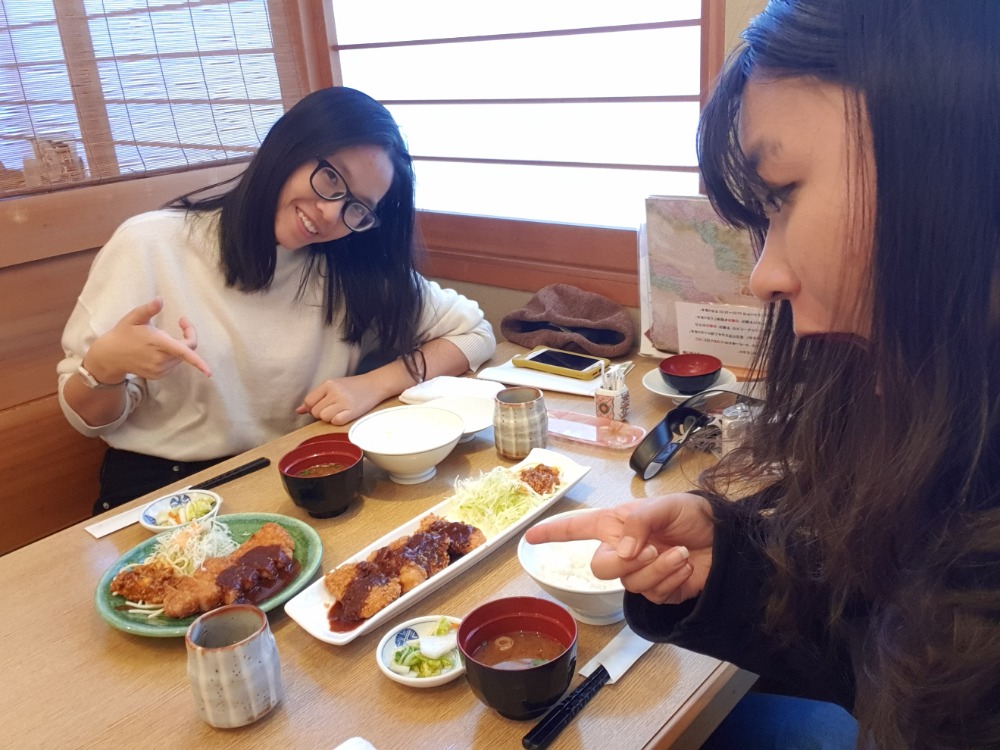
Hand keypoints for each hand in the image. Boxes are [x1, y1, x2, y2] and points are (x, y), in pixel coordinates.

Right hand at [85, 297, 211, 381]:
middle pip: (187, 351)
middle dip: (188, 336)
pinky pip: (174, 364)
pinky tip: (158, 350)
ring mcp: (159, 370)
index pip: (183, 352)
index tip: (209, 372)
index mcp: (158, 344)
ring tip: (164, 337)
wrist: (110, 356)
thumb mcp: (133, 317)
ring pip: (181, 358)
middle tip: (181, 322)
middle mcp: (160, 360)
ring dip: (180, 347)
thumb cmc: (123, 333)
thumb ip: (148, 309)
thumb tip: (160, 299)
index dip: (198, 362)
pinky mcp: (158, 375)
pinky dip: (173, 356)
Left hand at [296, 374, 383, 424]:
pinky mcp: (353, 411)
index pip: (309, 401)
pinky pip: (336, 422)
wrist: (374, 385)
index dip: (313, 407)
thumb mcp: (332, 387)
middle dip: (322, 413)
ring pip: (325, 418)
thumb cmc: (351, 387)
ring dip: (330, 418)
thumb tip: (298, 410)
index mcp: (328, 384)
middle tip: (333, 408)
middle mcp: (335, 392)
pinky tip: (345, 415)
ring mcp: (344, 401)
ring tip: (339, 411)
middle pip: (316, 412)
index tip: (322, 406)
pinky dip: (338, 421)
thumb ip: (315, 397)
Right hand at [523, 493, 714, 604]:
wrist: (726, 541)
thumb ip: (638, 522)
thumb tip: (622, 552)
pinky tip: (684, 566)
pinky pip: (652, 593)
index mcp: (616, 524)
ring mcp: (639, 573)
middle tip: (648, 550)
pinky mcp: (658, 591)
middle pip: (600, 567)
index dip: (553, 533)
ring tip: (680, 553)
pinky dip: (670, 578)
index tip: (530, 537)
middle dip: (622, 562)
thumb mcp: (665, 506)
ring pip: (628, 583)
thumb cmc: (693, 515)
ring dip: (657, 568)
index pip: (577, 528)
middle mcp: (623, 549)